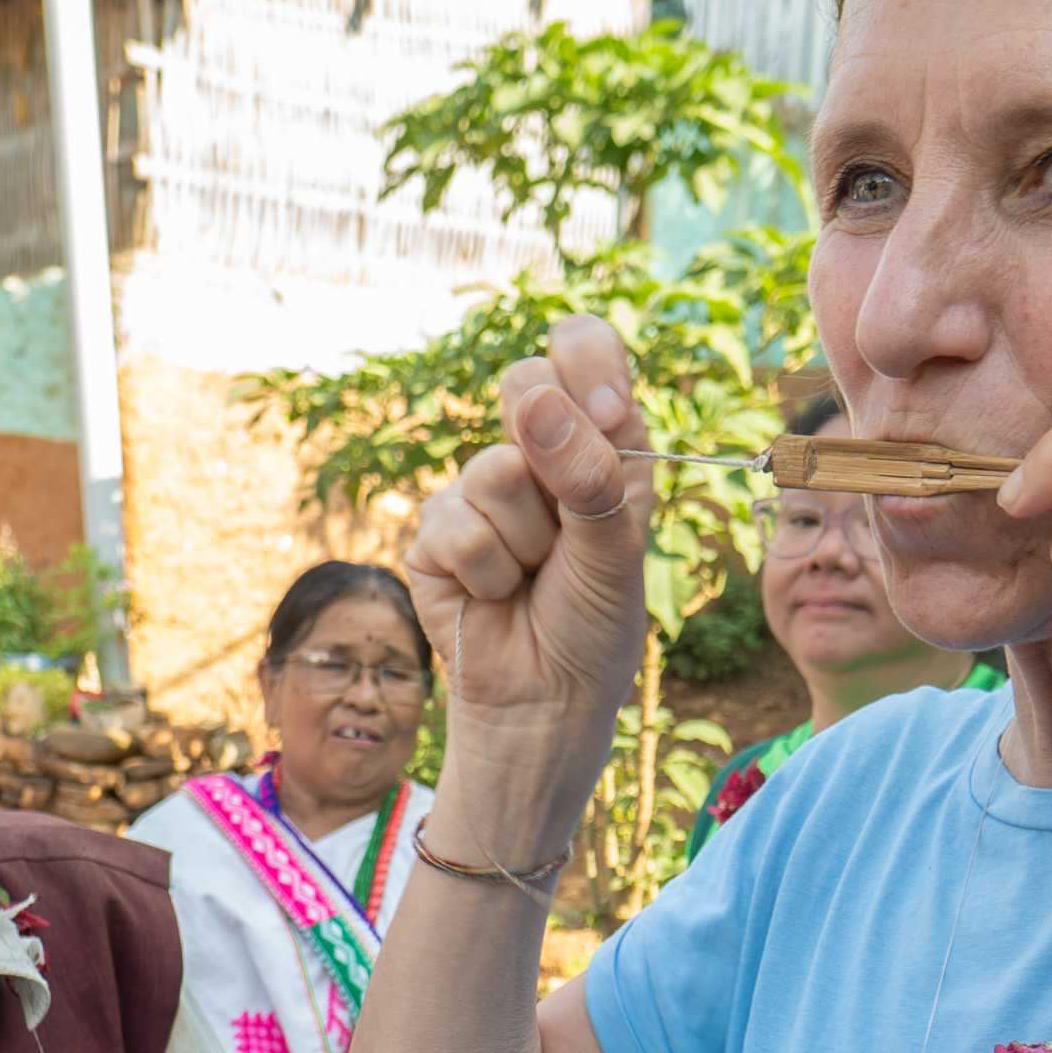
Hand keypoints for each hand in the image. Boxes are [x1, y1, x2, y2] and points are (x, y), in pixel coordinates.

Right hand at [404, 317, 652, 861]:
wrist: (545, 703)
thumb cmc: (594, 625)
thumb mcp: (617, 550)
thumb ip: (590, 475)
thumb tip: (537, 403)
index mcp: (598, 441)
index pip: (582, 349)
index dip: (586, 362)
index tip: (605, 410)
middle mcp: (537, 453)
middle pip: (523, 385)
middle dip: (553, 458)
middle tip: (569, 525)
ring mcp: (478, 491)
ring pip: (493, 470)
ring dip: (526, 542)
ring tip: (534, 579)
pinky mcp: (434, 534)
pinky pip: (453, 525)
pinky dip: (486, 573)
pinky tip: (495, 597)